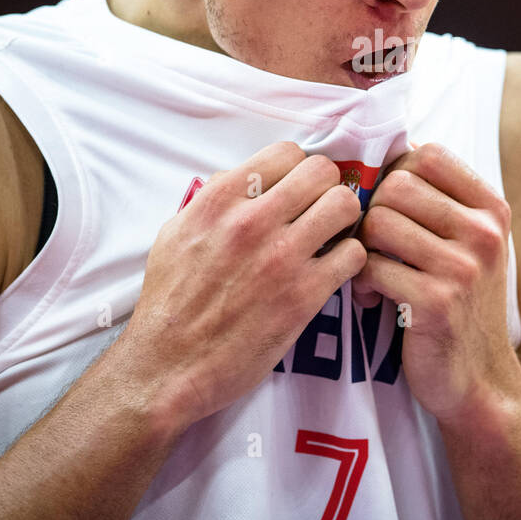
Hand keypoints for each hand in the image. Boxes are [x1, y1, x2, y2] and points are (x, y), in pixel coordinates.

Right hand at [126, 141, 365, 424]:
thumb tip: (241, 176)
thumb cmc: (170, 301)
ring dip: (344, 221)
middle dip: (327, 188)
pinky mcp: (303, 296)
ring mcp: (281, 258)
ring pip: (345, 206)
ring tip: (332, 238)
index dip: (298, 169)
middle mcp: (251, 221)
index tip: (297, 190)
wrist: (167, 367)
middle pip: (324, 172)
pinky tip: (333, 271)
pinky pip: (353, 255)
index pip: (286, 152)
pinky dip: (350, 260)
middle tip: (321, 211)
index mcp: (219, 200)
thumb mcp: (176, 233)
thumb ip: (212, 200)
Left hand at [350, 142, 520, 423]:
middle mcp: (484, 233)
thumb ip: (442, 202)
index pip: (428, 155)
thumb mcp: (471, 245)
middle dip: (372, 213)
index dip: (396, 173)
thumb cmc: (462, 302)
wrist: (479, 377)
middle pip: (396, 186)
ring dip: (362, 248)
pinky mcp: (436, 302)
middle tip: (374, 243)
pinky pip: (371, 267)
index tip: (392, 206)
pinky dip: (361, 283)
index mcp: (492, 209)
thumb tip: (391, 153)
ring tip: (372, 270)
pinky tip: (374, 298)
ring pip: (378, 223)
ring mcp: (463, 268)